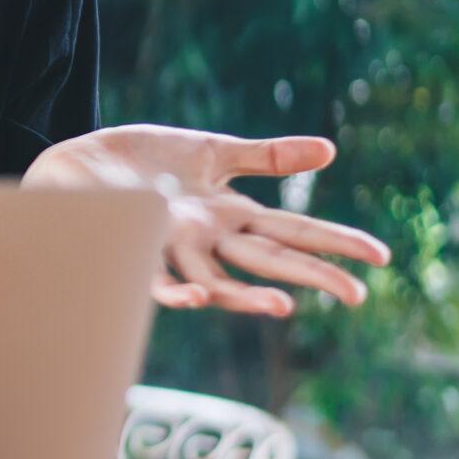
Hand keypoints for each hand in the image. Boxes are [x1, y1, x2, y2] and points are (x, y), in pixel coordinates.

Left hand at [20, 124, 390, 316]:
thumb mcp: (213, 152)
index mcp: (230, 214)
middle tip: (356, 296)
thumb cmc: (144, 159)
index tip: (380, 257)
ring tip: (283, 307)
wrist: (78, 163)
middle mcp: (207, 236)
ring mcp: (170, 245)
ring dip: (245, 297)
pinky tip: (196, 298)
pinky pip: (154, 276)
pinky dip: (174, 289)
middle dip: (311, 276)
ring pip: (215, 279)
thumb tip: (330, 151)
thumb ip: (267, 156)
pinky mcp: (132, 244)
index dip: (335, 243)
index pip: (294, 230)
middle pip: (267, 260)